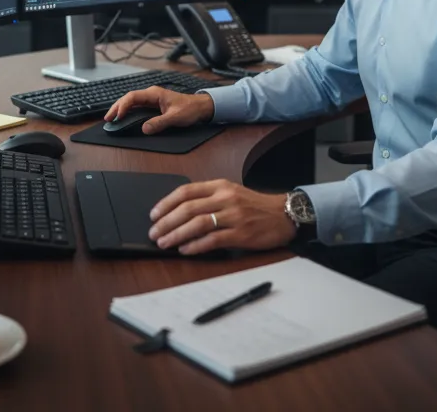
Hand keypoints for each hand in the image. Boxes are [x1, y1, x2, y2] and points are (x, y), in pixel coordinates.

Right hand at [104, 86, 213, 134]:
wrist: (200, 107)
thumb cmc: (190, 109)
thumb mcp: (175, 117)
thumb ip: (160, 123)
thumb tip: (144, 128)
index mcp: (154, 94)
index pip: (133, 97)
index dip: (123, 106)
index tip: (117, 116)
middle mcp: (151, 95)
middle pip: (129, 98)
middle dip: (117, 107)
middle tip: (108, 118)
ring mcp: (152, 99)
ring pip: (131, 102)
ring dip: (121, 109)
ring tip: (112, 118)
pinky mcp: (153, 105)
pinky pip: (137, 107)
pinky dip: (128, 111)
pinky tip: (123, 117)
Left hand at [148, 180, 297, 255]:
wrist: (283, 214)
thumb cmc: (254, 205)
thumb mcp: (230, 192)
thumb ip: (208, 198)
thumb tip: (179, 212)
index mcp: (220, 186)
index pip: (186, 191)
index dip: (166, 203)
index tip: (154, 214)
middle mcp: (225, 198)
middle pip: (188, 208)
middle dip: (167, 222)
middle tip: (154, 233)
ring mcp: (233, 216)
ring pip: (198, 224)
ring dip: (177, 234)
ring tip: (164, 243)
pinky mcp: (241, 234)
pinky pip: (213, 240)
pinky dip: (196, 246)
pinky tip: (185, 250)